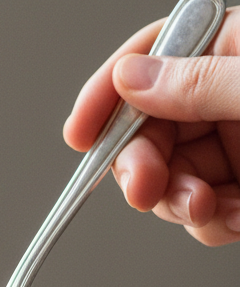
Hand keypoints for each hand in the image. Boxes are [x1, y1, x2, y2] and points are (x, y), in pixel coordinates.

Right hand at [63, 9, 239, 245]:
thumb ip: (198, 83)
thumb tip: (128, 80)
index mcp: (232, 47)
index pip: (150, 57)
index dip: (106, 95)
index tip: (78, 135)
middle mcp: (226, 93)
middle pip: (148, 128)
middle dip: (142, 167)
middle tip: (146, 191)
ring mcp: (236, 142)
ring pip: (169, 178)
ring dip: (177, 204)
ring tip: (212, 210)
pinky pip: (202, 211)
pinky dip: (210, 224)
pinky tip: (237, 217)